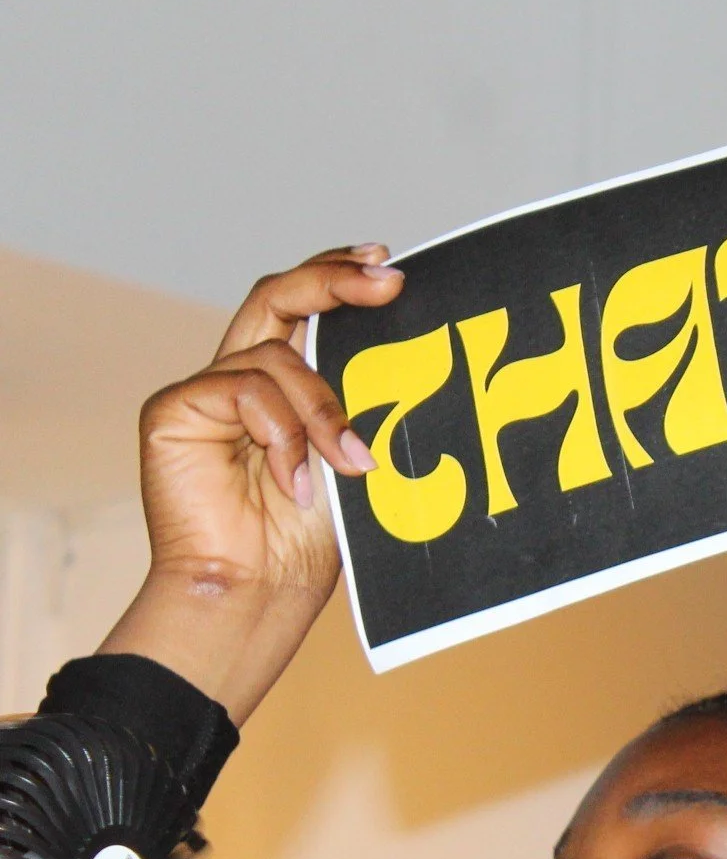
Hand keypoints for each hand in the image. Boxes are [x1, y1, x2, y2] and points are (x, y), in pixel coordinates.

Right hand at [100, 247, 403, 722]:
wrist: (259, 593)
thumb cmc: (309, 543)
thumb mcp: (354, 459)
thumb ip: (364, 407)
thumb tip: (419, 357)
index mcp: (282, 387)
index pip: (306, 307)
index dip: (341, 275)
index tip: (392, 265)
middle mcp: (241, 379)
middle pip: (279, 294)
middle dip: (336, 279)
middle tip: (389, 281)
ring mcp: (206, 392)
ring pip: (276, 353)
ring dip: (325, 407)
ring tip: (351, 465)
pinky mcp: (175, 411)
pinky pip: (242, 388)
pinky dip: (282, 433)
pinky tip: (295, 482)